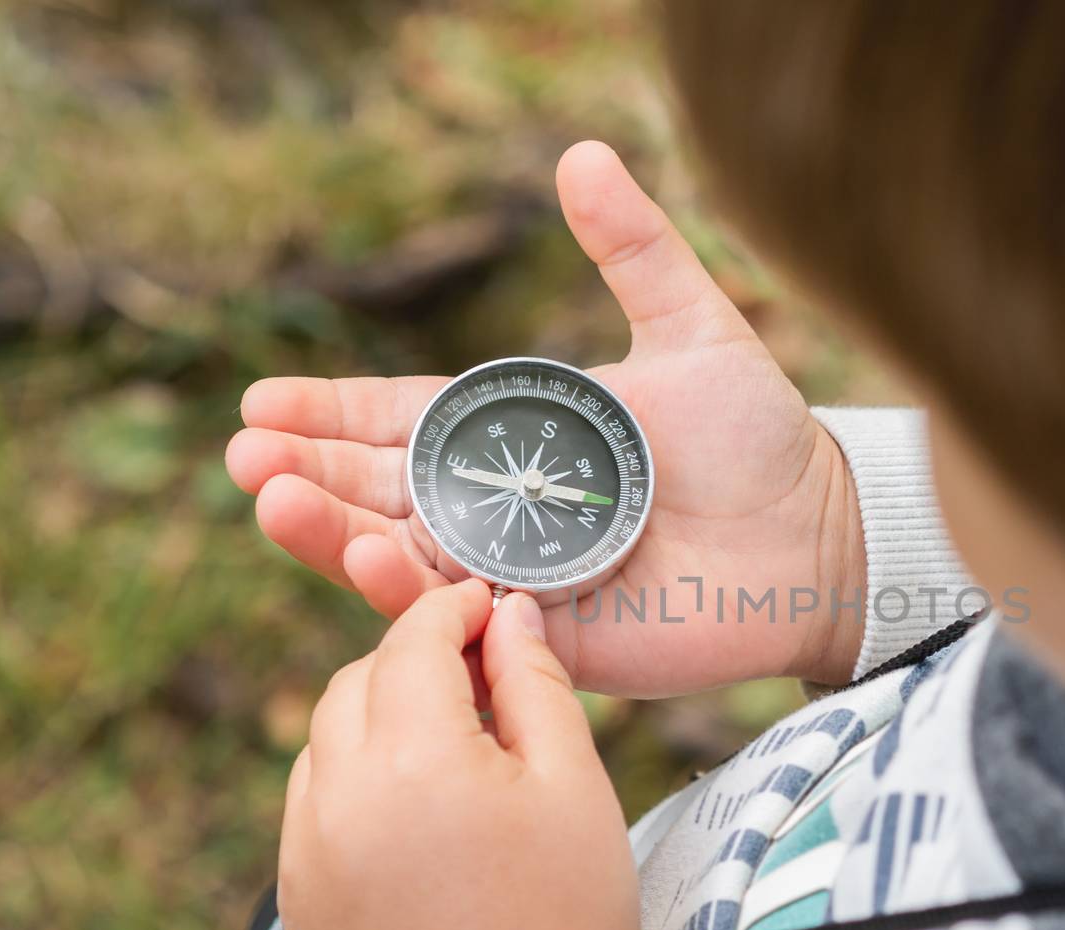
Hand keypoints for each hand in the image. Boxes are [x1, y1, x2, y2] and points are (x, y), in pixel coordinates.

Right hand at [226, 140, 866, 694]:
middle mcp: (504, 510)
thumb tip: (580, 155)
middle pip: (386, 492)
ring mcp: (522, 578)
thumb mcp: (694, 329)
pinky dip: (417, 598)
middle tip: (244, 460)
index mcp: (517, 437)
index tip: (259, 402)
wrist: (819, 536)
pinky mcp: (551, 639)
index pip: (404, 422)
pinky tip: (372, 564)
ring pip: (408, 561)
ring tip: (273, 503)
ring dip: (336, 535)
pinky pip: (469, 626)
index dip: (332, 413)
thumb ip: (636, 251)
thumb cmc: (761, 436)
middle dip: (311, 475)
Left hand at [277, 580, 644, 929]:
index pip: (413, 639)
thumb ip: (535, 681)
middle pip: (356, 680)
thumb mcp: (574, 782)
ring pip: (324, 739)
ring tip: (446, 742)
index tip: (486, 607)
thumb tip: (509, 614)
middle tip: (474, 671)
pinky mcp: (297, 899)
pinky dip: (351, 779)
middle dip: (411, 659)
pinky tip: (411, 803)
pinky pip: (310, 805)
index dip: (453, 608)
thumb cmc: (567, 919)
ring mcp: (305, 854)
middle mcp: (337, 799)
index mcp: (413, 759)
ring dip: (375, 716)